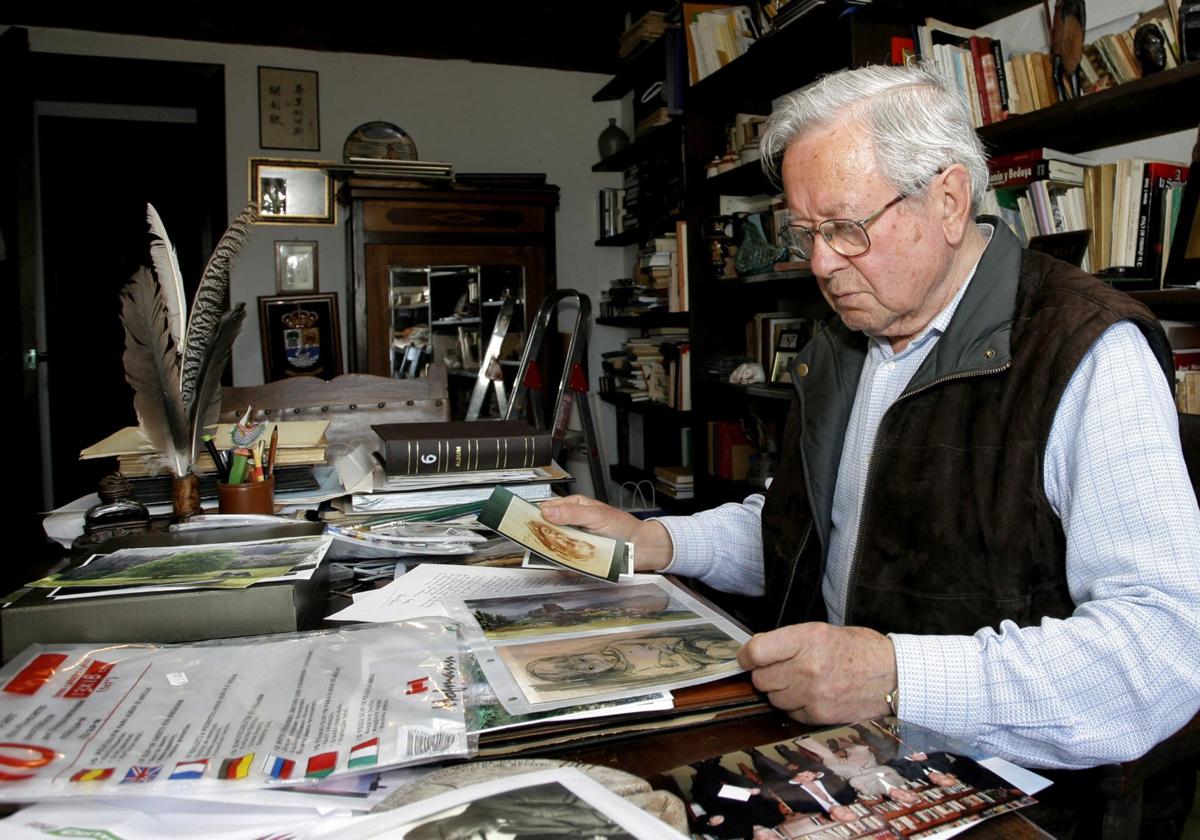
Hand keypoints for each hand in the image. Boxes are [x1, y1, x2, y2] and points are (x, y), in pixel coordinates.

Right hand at [540, 495, 673, 570]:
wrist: (641, 547)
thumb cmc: (623, 526)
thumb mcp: (596, 516)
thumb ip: (572, 514)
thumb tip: (548, 511)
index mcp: (574, 507)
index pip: (547, 509)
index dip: (534, 516)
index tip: (522, 522)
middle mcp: (572, 523)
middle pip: (547, 529)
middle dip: (540, 535)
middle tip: (532, 541)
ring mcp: (575, 540)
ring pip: (554, 545)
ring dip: (551, 550)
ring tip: (547, 553)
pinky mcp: (579, 555)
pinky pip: (565, 559)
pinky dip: (562, 562)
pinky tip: (561, 564)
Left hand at [737, 622, 896, 723]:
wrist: (894, 676)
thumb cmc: (860, 649)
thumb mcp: (824, 631)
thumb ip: (790, 642)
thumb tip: (758, 652)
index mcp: (808, 639)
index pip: (757, 651)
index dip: (746, 656)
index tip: (746, 658)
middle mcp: (808, 667)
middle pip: (761, 678)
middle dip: (765, 674)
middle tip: (780, 669)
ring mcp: (813, 694)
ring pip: (773, 698)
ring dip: (780, 692)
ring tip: (800, 682)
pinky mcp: (820, 715)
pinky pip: (791, 712)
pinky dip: (795, 706)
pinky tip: (811, 695)